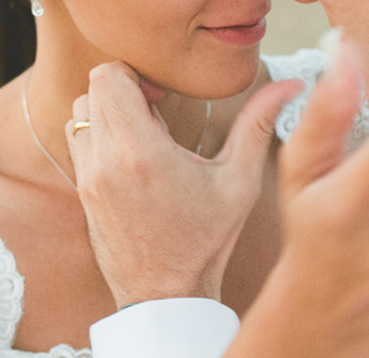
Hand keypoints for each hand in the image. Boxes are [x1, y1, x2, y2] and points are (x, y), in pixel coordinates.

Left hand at [66, 63, 303, 307]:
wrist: (165, 296)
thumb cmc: (205, 242)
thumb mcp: (240, 183)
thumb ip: (259, 125)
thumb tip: (290, 87)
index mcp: (140, 152)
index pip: (109, 76)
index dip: (135, 73)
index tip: (161, 94)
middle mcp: (105, 161)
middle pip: (92, 89)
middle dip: (124, 88)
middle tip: (156, 111)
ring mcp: (87, 177)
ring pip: (80, 113)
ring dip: (107, 111)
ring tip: (143, 134)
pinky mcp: (82, 191)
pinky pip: (77, 142)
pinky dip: (98, 136)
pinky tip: (131, 156)